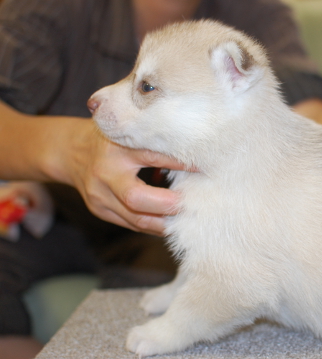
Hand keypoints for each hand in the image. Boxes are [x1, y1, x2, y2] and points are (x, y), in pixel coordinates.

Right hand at [59, 120, 191, 235]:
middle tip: (191, 204)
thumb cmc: (110, 137)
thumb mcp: (130, 132)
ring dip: (165, 223)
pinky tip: (171, 223)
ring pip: (135, 219)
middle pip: (136, 197)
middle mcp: (106, 173)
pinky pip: (131, 224)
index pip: (154, 156)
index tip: (204, 167)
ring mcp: (100, 196)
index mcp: (117, 147)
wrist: (69, 150)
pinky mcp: (100, 210)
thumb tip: (194, 152)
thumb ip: (155, 140)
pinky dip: (154, 225)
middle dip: (167, 205)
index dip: (181, 163)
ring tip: (188, 220)